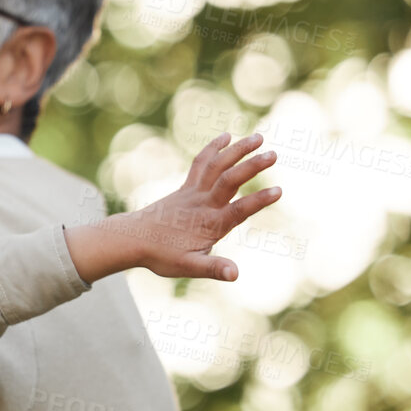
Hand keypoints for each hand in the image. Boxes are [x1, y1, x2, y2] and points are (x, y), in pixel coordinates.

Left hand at [64, 132, 280, 282]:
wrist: (131, 239)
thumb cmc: (160, 255)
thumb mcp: (188, 267)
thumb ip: (214, 269)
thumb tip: (236, 274)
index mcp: (209, 224)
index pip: (238, 211)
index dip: (258, 201)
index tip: (278, 191)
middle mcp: (203, 204)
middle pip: (229, 180)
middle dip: (252, 166)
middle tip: (275, 154)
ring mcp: (193, 192)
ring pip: (217, 165)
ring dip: (237, 150)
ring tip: (259, 137)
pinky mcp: (186, 187)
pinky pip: (201, 163)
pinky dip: (214, 149)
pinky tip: (227, 136)